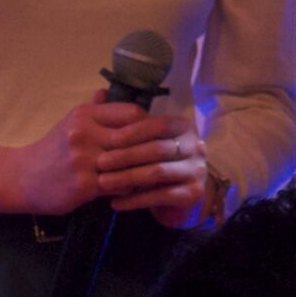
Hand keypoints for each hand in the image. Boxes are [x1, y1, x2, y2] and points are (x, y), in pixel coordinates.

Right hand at [0, 90, 182, 215]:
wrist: (22, 178)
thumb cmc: (52, 150)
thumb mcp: (70, 124)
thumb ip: (93, 109)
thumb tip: (106, 90)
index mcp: (85, 115)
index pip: (131, 113)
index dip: (149, 124)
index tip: (160, 134)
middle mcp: (84, 133)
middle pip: (134, 137)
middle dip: (154, 147)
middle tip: (173, 154)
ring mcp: (83, 160)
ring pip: (129, 163)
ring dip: (146, 169)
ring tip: (162, 172)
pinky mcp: (83, 185)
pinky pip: (118, 185)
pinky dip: (131, 187)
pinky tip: (140, 188)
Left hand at [97, 106, 220, 229]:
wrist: (175, 197)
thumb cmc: (153, 162)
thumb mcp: (141, 140)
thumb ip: (123, 120)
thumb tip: (98, 93)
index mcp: (183, 127)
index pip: (159, 124)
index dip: (134, 131)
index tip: (108, 139)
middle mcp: (196, 146)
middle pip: (157, 149)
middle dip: (125, 156)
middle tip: (99, 163)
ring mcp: (196, 171)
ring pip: (158, 173)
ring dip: (127, 178)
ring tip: (102, 183)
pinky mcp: (192, 194)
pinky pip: (160, 196)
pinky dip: (135, 200)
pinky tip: (115, 202)